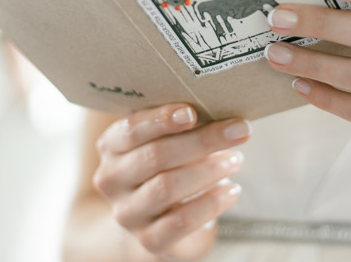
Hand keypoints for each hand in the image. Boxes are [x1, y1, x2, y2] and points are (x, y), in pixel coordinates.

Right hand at [93, 104, 250, 259]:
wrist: (158, 219)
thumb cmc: (169, 165)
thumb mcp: (168, 141)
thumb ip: (183, 125)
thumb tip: (222, 111)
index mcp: (112, 146)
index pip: (131, 130)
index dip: (161, 119)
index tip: (192, 112)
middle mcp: (111, 179)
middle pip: (155, 156)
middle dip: (202, 141)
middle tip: (238, 130)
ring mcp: (127, 213)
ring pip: (166, 187)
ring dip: (209, 171)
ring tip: (236, 159)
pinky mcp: (149, 239)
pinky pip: (180, 221)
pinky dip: (210, 203)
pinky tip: (232, 190)